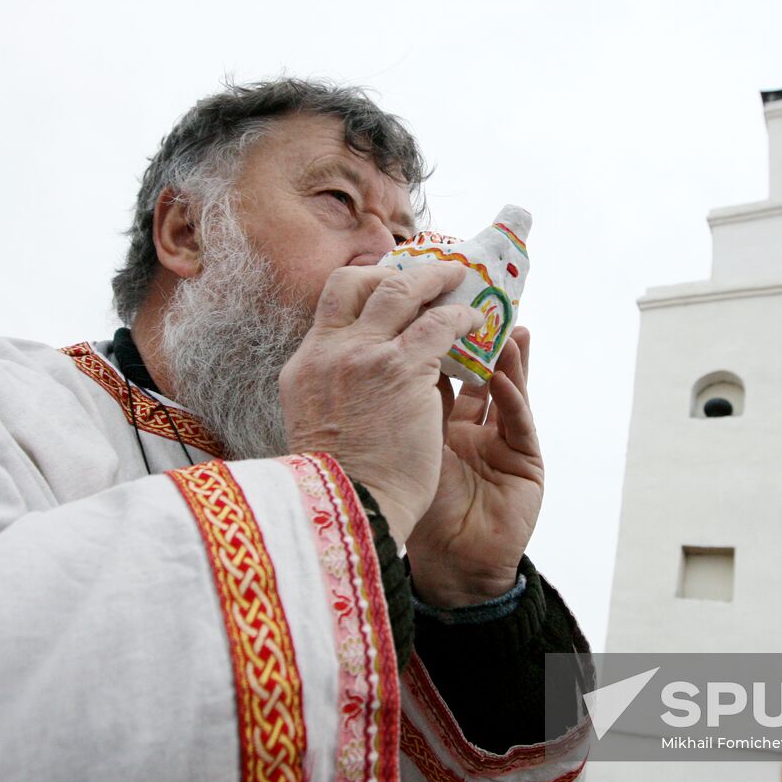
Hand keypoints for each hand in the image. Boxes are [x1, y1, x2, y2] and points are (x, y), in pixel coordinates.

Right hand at [280, 262, 482, 545]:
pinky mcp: (404, 368)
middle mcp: (329, 351)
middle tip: (425, 274)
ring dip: (434, 280)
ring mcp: (365, 354)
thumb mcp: (323, 426)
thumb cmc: (342, 486)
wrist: (352, 510)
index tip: (387, 288)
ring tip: (459, 279)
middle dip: (393, 271)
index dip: (362, 291)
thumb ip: (344, 393)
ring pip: (402, 291)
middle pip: (356, 283)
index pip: (330, 308)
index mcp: (304, 368)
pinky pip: (440, 324)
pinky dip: (462, 317)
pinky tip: (477, 322)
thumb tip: (383, 377)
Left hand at [406, 328, 543, 606]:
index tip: (436, 304)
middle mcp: (473, 428)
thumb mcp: (403, 445)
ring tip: (509, 327)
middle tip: (483, 303)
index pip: (443, 370)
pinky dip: (511, 398)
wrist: (445, 568)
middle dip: (483, 339)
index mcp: (439, 424)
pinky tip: (502, 375)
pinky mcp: (527, 463)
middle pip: (480, 372)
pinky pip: (517, 424)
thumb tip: (387, 349)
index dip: (442, 339)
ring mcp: (502, 444)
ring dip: (507, 359)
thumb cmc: (415, 511)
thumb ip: (404, 403)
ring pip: (506, 391)